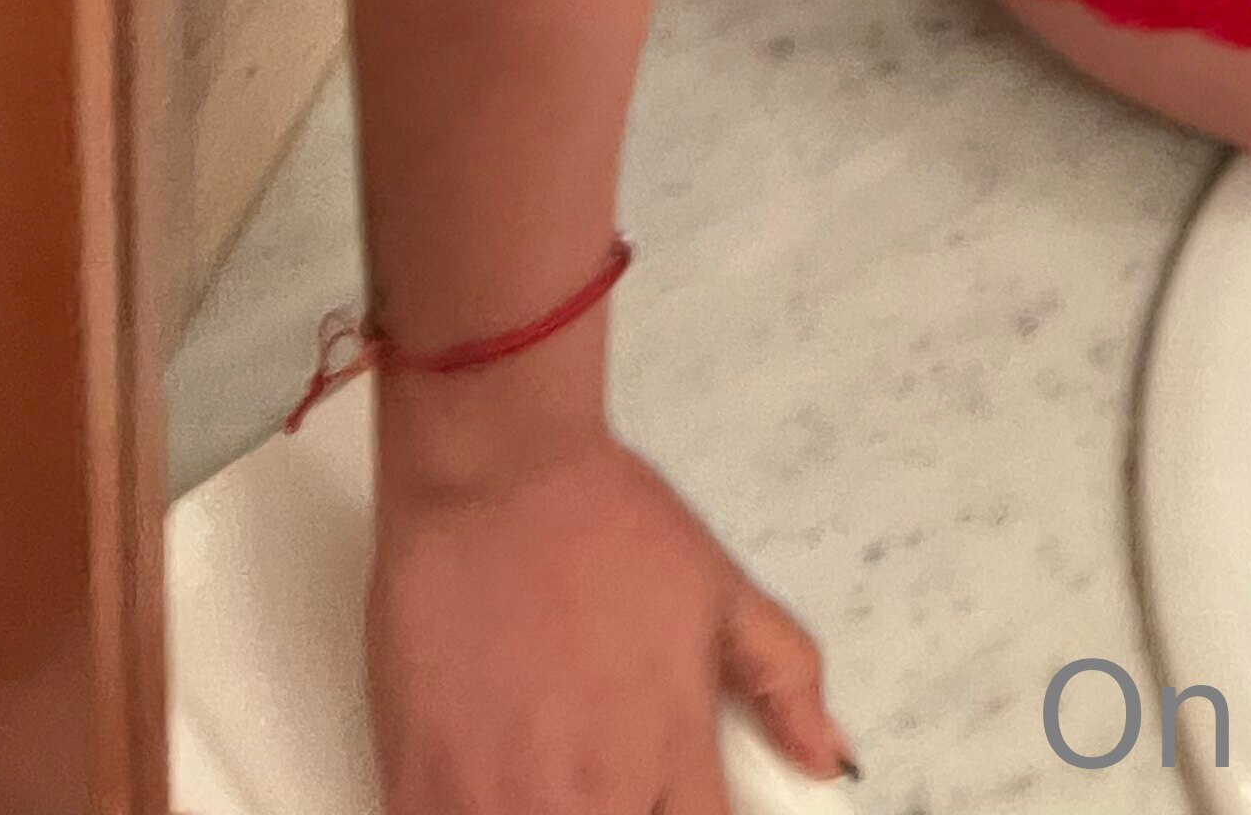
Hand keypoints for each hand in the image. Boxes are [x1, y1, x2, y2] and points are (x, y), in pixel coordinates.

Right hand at [370, 431, 855, 809]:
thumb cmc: (604, 520)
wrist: (495, 470)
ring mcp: (495, 801)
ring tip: (550, 775)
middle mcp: (587, 794)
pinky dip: (474, 814)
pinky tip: (492, 784)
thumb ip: (784, 679)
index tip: (671, 802)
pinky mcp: (418, 790)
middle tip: (607, 775)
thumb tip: (833, 761)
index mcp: (669, 753)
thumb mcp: (720, 588)